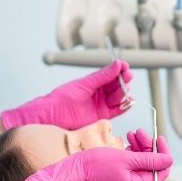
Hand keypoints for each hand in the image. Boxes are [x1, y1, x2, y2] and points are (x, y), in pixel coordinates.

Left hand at [1, 59, 133, 130]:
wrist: (52, 116)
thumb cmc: (63, 98)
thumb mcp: (84, 84)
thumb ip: (102, 76)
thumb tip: (117, 64)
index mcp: (93, 82)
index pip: (110, 74)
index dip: (119, 70)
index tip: (125, 66)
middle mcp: (98, 92)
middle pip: (116, 85)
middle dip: (123, 81)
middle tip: (127, 77)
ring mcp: (100, 104)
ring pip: (118, 97)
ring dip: (123, 93)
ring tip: (125, 90)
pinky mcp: (101, 116)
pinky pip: (117, 110)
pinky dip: (124, 106)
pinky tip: (129, 101)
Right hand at [23, 132, 171, 180]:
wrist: (75, 170)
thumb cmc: (97, 165)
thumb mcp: (126, 159)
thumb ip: (149, 159)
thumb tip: (169, 159)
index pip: (161, 171)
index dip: (162, 153)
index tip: (158, 138)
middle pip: (152, 164)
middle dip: (149, 146)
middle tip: (140, 131)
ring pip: (142, 161)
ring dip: (141, 146)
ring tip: (133, 133)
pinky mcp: (120, 175)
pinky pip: (133, 162)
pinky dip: (133, 150)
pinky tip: (128, 140)